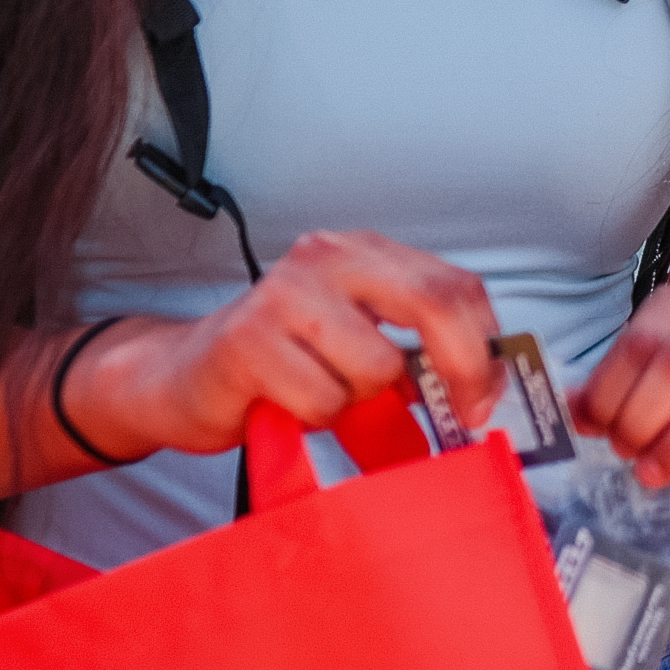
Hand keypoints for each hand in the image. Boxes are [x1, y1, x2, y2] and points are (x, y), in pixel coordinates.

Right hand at [76, 229, 503, 461]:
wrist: (181, 376)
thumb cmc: (284, 364)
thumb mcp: (359, 340)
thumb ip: (418, 348)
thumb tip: (487, 389)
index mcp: (365, 253)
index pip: (456, 285)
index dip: (487, 346)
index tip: (488, 396)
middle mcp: (327, 256)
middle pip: (433, 304)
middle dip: (463, 368)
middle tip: (465, 414)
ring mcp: (285, 293)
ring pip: (377, 367)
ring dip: (360, 400)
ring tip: (323, 391)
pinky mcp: (249, 339)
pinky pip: (325, 399)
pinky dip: (317, 417)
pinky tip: (287, 400)